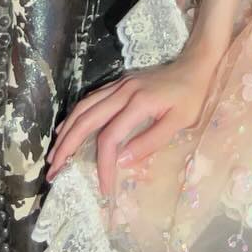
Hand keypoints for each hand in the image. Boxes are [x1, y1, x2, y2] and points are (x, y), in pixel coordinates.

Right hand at [44, 53, 214, 198]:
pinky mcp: (119, 83)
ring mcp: (118, 85)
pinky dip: (75, 116)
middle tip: (53, 171)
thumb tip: (121, 161)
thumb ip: (150, 141)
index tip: (103, 188)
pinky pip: (90, 99)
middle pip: (86, 120)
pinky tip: (68, 128)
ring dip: (66, 131)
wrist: (197, 63)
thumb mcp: (179, 122)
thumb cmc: (192, 95)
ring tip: (54, 153)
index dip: (103, 165)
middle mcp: (122, 92)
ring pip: (83, 107)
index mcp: (138, 103)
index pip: (110, 139)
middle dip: (67, 147)